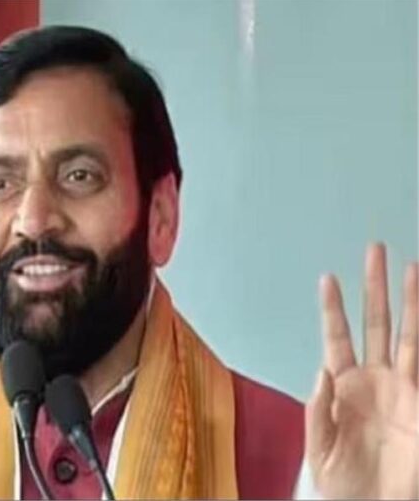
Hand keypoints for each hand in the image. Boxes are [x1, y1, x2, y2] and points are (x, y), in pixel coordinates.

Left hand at [306, 243, 417, 498]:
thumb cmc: (342, 482)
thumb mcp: (318, 449)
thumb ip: (318, 411)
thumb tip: (321, 371)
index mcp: (341, 385)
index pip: (337, 337)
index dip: (333, 309)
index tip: (327, 277)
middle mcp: (373, 379)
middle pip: (375, 323)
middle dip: (375, 288)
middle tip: (374, 249)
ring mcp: (402, 389)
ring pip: (408, 336)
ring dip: (411, 303)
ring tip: (412, 267)